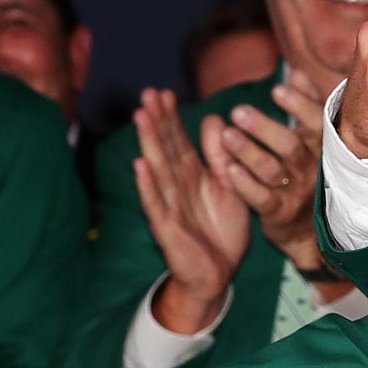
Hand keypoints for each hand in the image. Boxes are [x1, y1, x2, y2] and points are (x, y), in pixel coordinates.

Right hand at [131, 89, 250, 332]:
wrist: (218, 275)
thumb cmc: (221, 231)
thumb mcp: (228, 188)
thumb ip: (220, 157)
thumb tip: (214, 119)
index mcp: (193, 177)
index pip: (179, 142)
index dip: (171, 118)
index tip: (165, 92)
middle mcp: (178, 187)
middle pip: (165, 149)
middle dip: (157, 121)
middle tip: (148, 93)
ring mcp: (170, 206)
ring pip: (158, 170)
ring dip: (149, 144)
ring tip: (141, 118)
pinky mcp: (167, 228)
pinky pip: (156, 204)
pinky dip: (147, 186)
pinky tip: (139, 166)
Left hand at [213, 74, 327, 272]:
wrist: (310, 230)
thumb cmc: (308, 174)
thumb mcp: (313, 141)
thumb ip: (306, 106)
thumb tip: (297, 72)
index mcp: (321, 148)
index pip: (315, 124)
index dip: (299, 106)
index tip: (277, 89)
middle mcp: (311, 169)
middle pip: (290, 146)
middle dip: (265, 128)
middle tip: (238, 111)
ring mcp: (295, 193)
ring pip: (272, 171)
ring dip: (249, 152)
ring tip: (226, 136)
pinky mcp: (278, 213)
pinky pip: (262, 199)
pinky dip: (245, 185)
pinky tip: (229, 170)